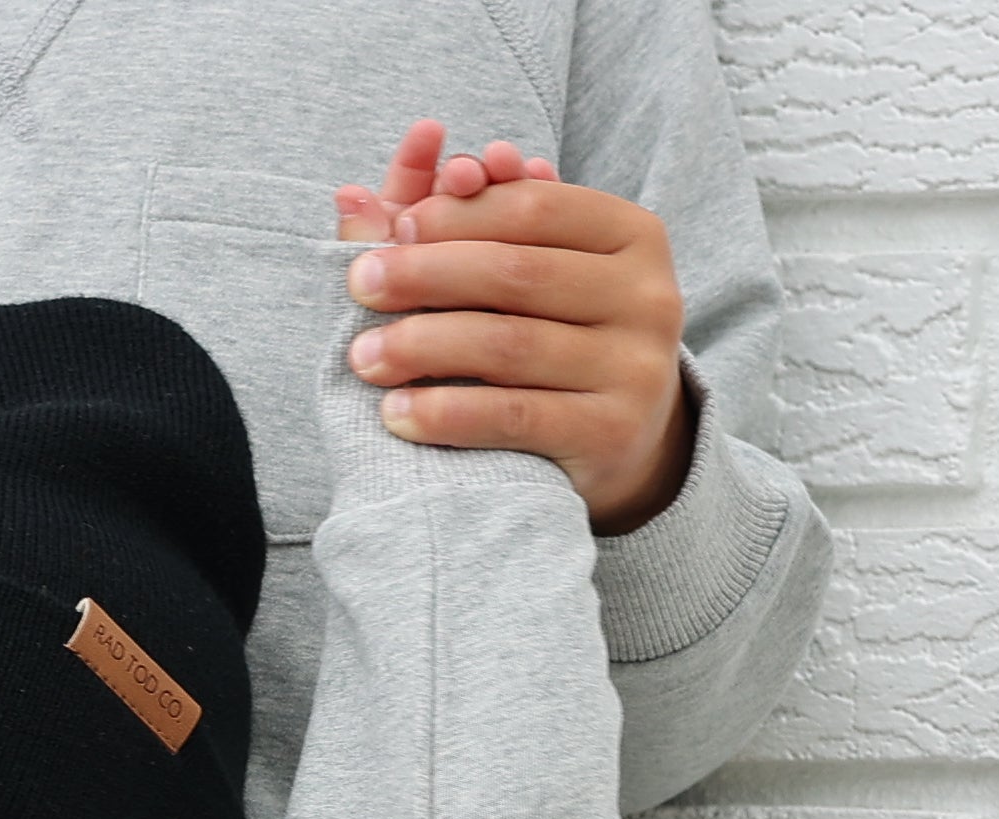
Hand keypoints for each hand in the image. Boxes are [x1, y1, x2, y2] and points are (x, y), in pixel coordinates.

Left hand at [334, 123, 694, 533]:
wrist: (627, 440)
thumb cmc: (562, 337)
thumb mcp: (532, 270)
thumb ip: (465, 226)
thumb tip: (351, 198)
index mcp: (633, 233)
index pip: (533, 207)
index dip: (456, 214)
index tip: (394, 229)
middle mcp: (647, 295)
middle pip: (517, 272)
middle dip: (427, 275)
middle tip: (362, 286)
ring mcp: (635, 368)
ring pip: (509, 344)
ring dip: (423, 347)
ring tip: (366, 356)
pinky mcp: (611, 434)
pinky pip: (513, 417)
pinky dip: (446, 414)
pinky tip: (397, 413)